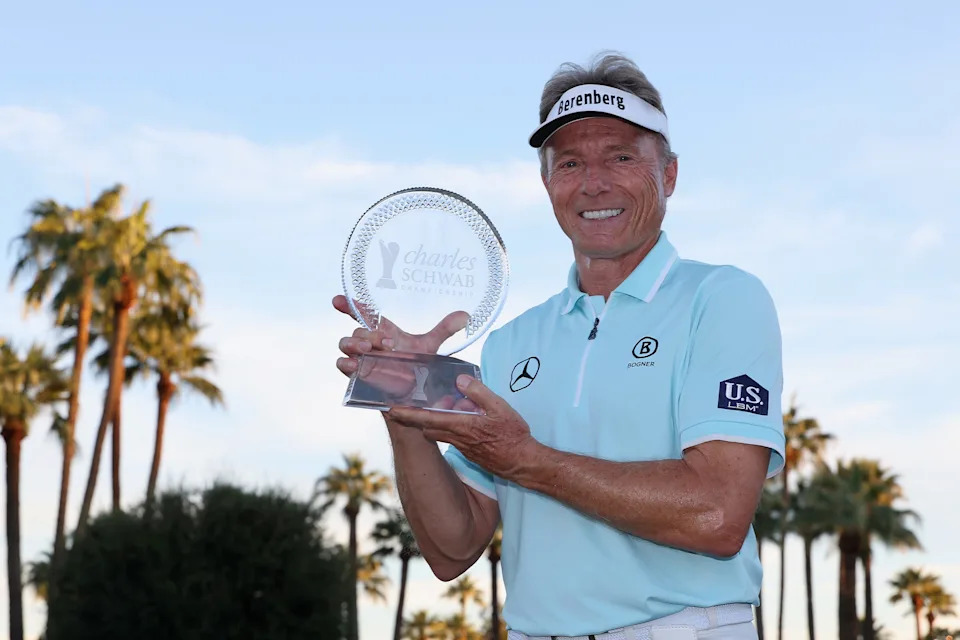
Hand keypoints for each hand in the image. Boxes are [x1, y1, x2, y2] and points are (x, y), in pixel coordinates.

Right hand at [334, 295, 469, 397]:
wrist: (413, 394)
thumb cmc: (417, 365)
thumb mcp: (430, 346)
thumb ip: (444, 330)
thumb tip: (466, 316)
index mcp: (383, 330)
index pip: (363, 313)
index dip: (349, 305)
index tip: (338, 299)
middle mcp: (369, 342)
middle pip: (358, 330)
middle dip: (369, 335)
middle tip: (388, 343)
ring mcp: (362, 358)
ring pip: (345, 344)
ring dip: (353, 345)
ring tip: (368, 351)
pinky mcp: (358, 374)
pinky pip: (342, 364)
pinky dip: (346, 363)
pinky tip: (354, 365)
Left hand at [387, 374, 538, 479]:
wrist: (523, 464)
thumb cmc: (513, 437)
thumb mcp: (500, 409)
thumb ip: (479, 393)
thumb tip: (460, 380)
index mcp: (462, 427)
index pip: (427, 419)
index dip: (408, 414)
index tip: (391, 409)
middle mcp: (457, 439)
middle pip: (429, 426)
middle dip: (423, 414)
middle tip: (428, 399)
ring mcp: (462, 448)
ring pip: (440, 431)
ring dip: (440, 419)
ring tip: (453, 405)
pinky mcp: (469, 453)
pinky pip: (452, 437)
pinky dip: (452, 426)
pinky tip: (467, 418)